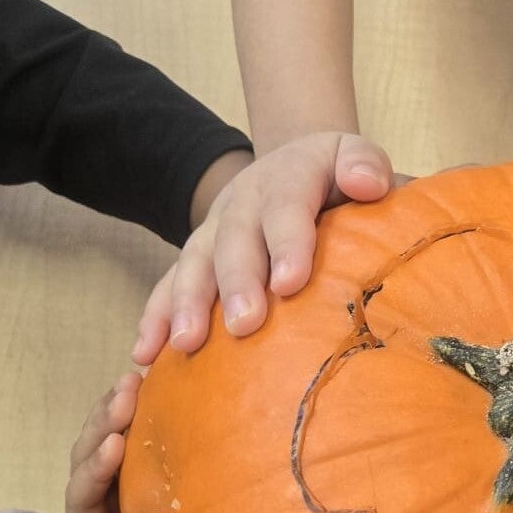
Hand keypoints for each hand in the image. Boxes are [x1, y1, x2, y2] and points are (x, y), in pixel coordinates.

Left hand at [49, 372, 141, 512]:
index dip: (97, 468)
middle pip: (87, 453)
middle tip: (125, 395)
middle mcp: (86, 496)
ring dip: (112, 409)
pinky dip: (126, 412)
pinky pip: (116, 437)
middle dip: (103, 422)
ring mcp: (98, 482)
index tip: (112, 446)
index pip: (84, 490)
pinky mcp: (114, 475)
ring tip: (134, 379)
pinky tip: (144, 385)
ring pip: (98, 439)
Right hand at [133, 130, 394, 360]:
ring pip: (196, 262)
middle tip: (244, 324)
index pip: (287, 205)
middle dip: (237, 282)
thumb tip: (365, 183)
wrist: (300, 167)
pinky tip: (146, 354)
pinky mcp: (198, 256)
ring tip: (187, 343)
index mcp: (289, 174)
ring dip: (188, 303)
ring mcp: (216, 227)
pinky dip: (155, 317)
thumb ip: (366, 165)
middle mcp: (245, 198)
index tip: (290, 283)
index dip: (288, 242)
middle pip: (236, 239)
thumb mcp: (357, 158)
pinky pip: (169, 285)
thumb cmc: (344, 179)